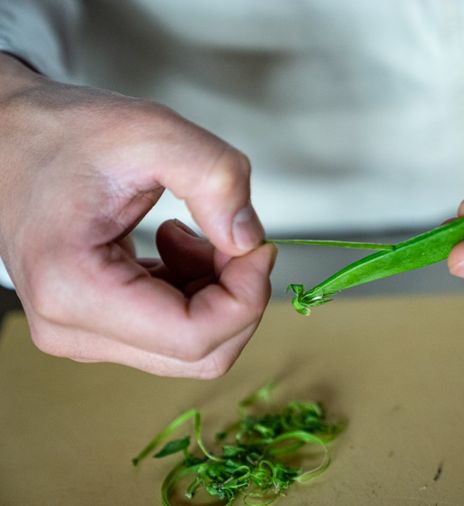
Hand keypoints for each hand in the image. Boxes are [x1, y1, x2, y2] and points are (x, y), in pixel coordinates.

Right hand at [0, 54, 274, 376]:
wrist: (11, 139)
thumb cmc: (65, 134)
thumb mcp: (152, 131)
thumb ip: (216, 177)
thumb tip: (249, 239)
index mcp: (76, 289)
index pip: (194, 337)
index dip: (247, 297)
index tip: (259, 248)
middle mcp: (73, 328)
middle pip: (200, 355)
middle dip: (238, 297)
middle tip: (235, 238)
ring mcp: (83, 333)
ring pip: (192, 347)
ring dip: (217, 291)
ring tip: (196, 233)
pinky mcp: (97, 325)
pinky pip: (173, 330)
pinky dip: (196, 291)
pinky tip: (178, 245)